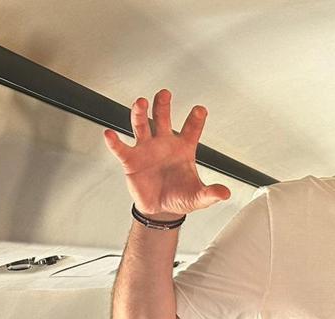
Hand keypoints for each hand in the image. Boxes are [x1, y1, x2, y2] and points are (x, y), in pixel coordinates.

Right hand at [104, 89, 230, 219]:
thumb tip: (224, 193)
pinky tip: (110, 134)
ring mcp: (146, 149)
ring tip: (140, 102)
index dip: (196, 120)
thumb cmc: (180, 196)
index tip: (200, 109)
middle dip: (163, 105)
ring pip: (142, 126)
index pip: (191, 130)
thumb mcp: (198, 197)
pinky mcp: (131, 160)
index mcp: (183, 148)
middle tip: (165, 94)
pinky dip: (114, 142)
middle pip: (163, 119)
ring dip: (140, 114)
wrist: (161, 208)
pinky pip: (121, 149)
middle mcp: (164, 144)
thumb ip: (211, 194)